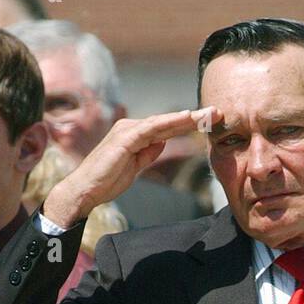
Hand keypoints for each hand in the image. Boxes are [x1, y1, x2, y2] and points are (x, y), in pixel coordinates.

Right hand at [42, 106, 221, 227]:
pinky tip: (186, 119)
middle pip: (167, 121)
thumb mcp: (134, 167)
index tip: (210, 122)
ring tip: (208, 115)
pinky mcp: (125, 138)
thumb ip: (148, 153)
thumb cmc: (107, 180)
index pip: (165, 127)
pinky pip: (152, 128)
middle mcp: (131, 127)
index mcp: (134, 134)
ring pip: (162, 122)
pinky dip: (170, 123)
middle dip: (194, 117)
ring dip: (187, 118)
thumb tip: (162, 143)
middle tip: (217, 113)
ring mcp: (128, 131)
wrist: (86, 190)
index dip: (188, 124)